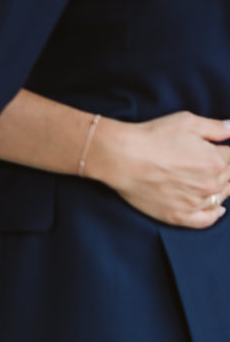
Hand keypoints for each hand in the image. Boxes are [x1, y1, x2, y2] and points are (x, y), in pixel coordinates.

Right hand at [88, 113, 229, 227]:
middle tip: (208, 162)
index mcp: (216, 160)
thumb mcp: (187, 122)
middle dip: (226, 169)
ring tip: (210, 178)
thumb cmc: (152, 137)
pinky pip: (207, 220)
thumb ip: (216, 127)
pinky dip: (215, 214)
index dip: (227, 152)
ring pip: (220, 198)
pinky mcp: (180, 216)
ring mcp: (196, 203)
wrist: (122, 158)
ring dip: (221, 188)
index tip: (220, 150)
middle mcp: (210, 184)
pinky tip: (218, 208)